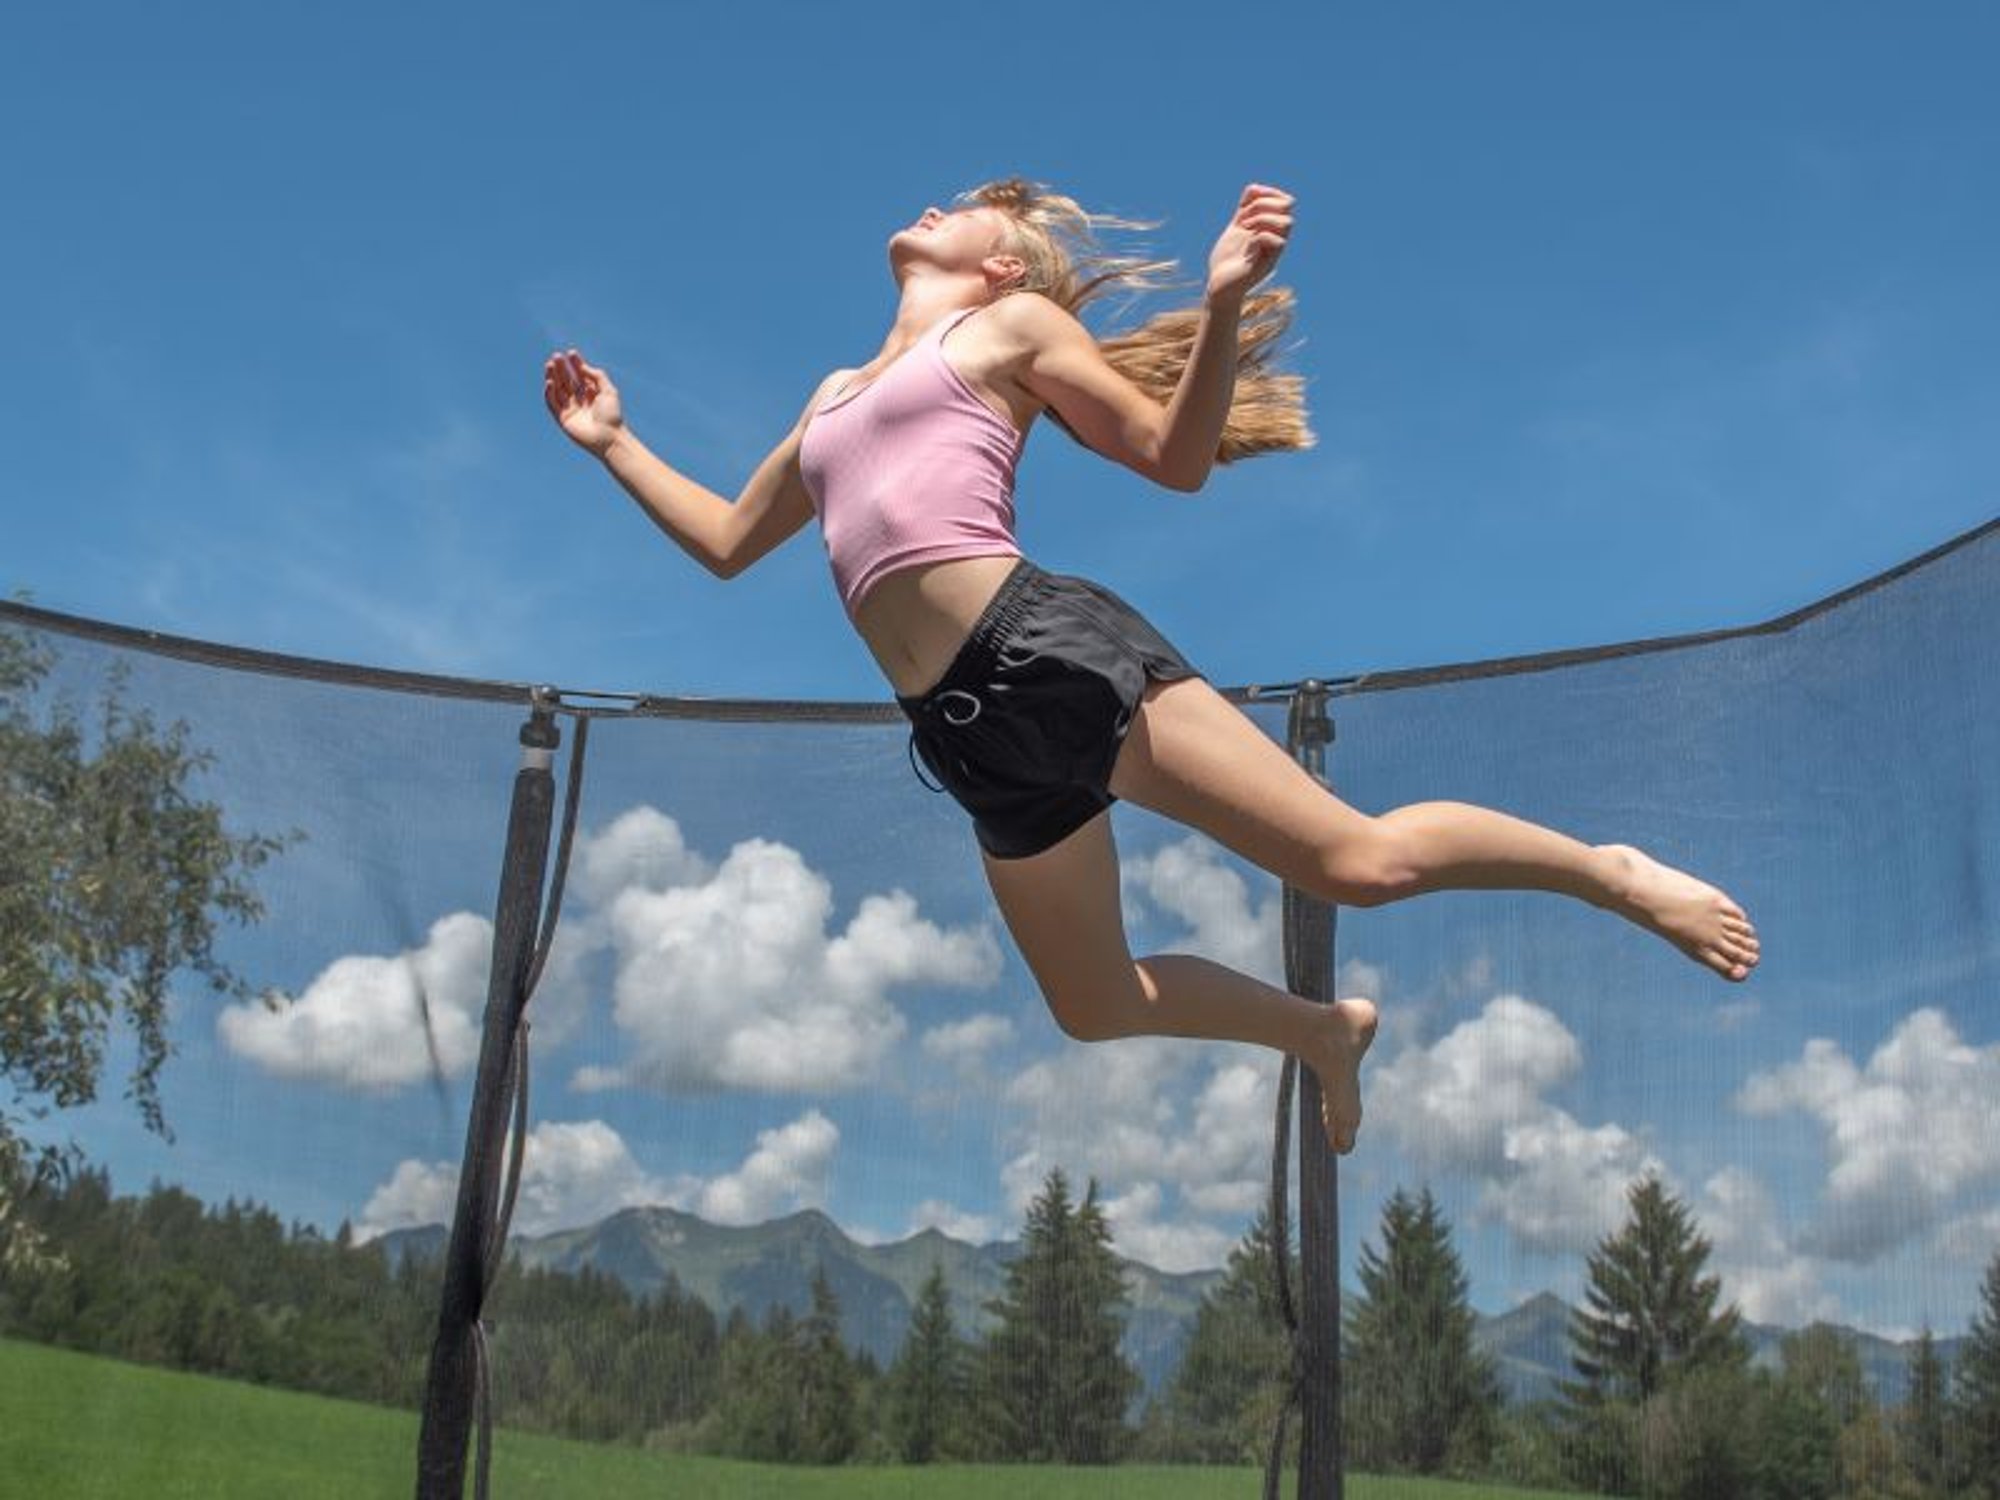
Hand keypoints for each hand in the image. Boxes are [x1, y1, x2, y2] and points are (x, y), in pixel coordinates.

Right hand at [543, 348, 625, 455]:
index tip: (571, 353)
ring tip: (549, 365)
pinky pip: (553, 404)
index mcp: (592, 394)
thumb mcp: (608, 390)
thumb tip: (583, 367)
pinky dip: (549, 393)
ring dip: (553, 377)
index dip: (575, 364)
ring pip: (558, 390)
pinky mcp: (563, 419)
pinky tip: (549, 382)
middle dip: (561, 368)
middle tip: (556, 356)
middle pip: (567, 381)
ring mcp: (571, 410)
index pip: (580, 376)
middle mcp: (580, 401)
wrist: (608, 437)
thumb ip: (597, 376)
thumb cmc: (611, 415)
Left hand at [1206, 183, 1294, 303]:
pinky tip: (1247, 247)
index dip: (1268, 193)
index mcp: (1270, 228)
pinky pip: (1277, 242)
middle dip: (1263, 204)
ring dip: (1262, 219)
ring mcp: (1274, 251)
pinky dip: (1259, 238)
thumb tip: (1254, 188)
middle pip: (1288, 206)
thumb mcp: (1235, 228)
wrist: (1218, 287)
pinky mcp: (1269, 264)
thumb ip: (1244, 210)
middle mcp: (1276, 237)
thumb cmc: (1226, 262)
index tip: (1245, 205)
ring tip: (1245, 229)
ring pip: (1287, 222)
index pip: (1284, 200)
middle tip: (1244, 220)